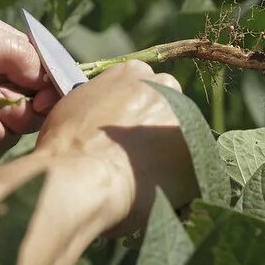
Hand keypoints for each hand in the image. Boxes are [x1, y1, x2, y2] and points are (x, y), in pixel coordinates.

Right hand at [33, 60, 199, 234]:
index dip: (134, 114)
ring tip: (144, 180)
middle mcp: (165, 86)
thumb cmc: (65, 146)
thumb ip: (99, 103)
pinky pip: (194, 166)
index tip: (125, 135)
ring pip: (183, 136)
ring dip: (169, 155)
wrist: (79, 177)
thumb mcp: (75, 106)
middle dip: (156, 130)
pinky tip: (158, 193)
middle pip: (168, 107)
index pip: (143, 88)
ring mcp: (185, 117)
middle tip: (135, 157)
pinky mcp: (199, 151)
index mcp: (134, 71)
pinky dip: (180, 180)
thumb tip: (103, 118)